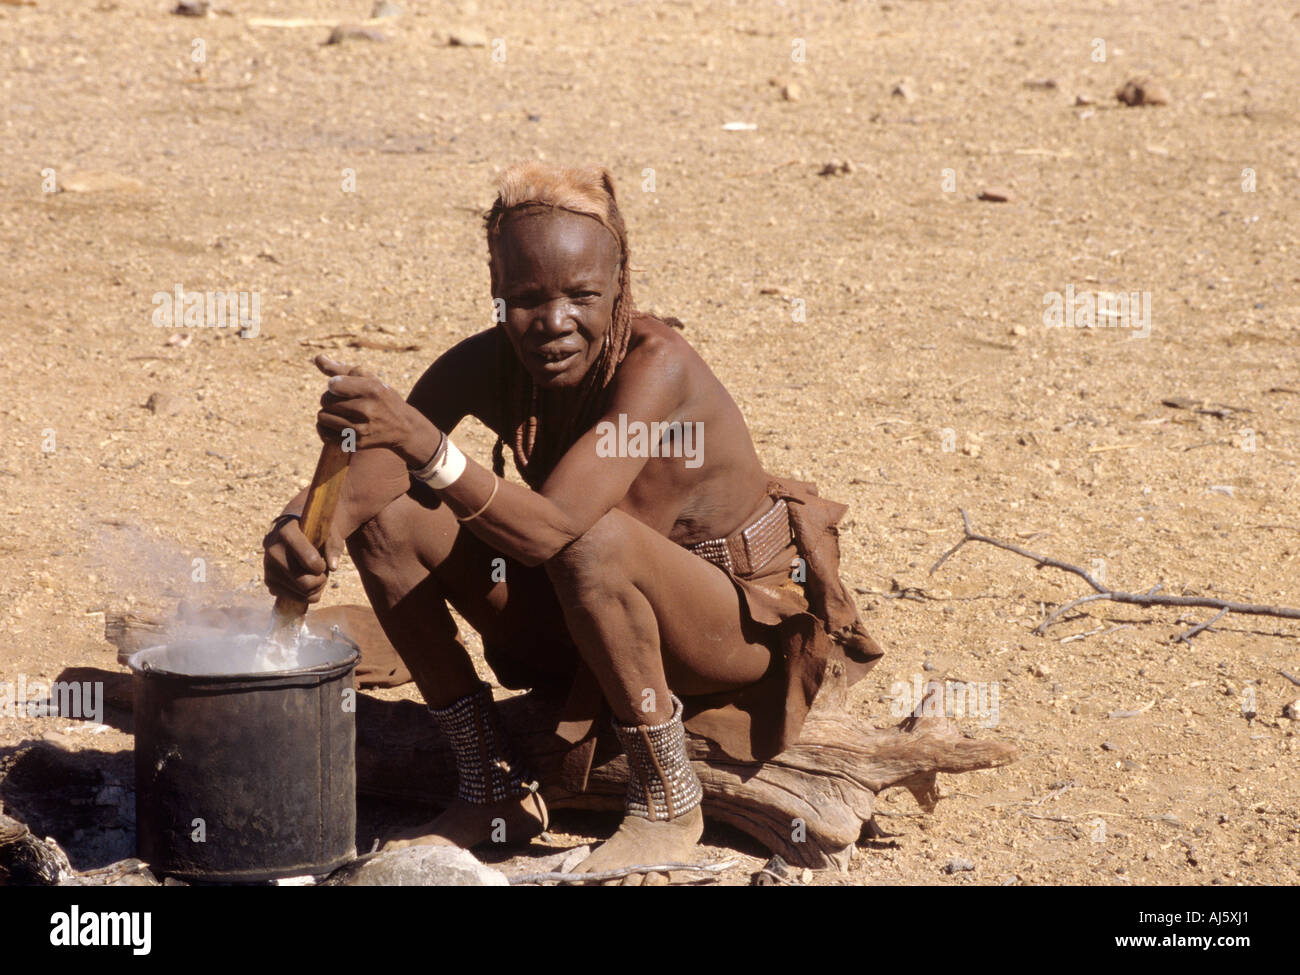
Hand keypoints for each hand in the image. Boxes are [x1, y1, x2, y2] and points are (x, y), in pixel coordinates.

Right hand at [262, 516, 342, 603]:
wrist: (295, 531)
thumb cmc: (315, 530)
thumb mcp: (328, 531)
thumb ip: (333, 546)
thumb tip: (333, 567)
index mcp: (286, 530)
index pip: (309, 560)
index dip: (322, 566)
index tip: (323, 560)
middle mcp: (272, 549)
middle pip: (304, 582)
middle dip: (321, 580)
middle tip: (324, 571)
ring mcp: (268, 567)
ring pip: (301, 592)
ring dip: (316, 587)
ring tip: (317, 574)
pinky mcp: (269, 581)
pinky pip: (294, 598)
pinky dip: (306, 594)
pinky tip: (307, 580)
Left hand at [314, 354, 439, 466]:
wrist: (404, 428)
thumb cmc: (382, 399)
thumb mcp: (370, 380)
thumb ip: (342, 369)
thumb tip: (317, 358)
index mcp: (372, 389)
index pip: (333, 385)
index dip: (333, 385)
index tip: (340, 388)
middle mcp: (367, 409)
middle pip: (325, 400)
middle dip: (329, 399)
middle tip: (342, 402)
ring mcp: (361, 429)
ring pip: (322, 417)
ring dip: (327, 414)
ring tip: (339, 414)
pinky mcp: (356, 443)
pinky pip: (324, 435)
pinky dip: (325, 429)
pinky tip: (335, 425)